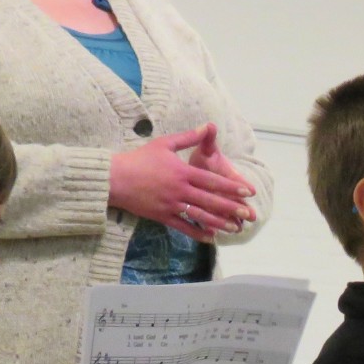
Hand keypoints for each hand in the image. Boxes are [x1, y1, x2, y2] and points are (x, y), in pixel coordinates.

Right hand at [108, 122, 257, 238]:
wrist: (114, 178)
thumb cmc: (139, 158)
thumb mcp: (164, 144)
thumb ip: (188, 137)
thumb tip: (207, 126)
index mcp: (182, 172)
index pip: (212, 181)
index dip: (231, 187)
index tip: (248, 192)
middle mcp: (180, 189)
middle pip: (210, 200)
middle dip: (231, 208)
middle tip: (249, 214)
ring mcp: (171, 204)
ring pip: (200, 216)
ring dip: (219, 223)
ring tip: (235, 228)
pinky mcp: (162, 216)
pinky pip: (183, 227)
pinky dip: (197, 233)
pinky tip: (211, 237)